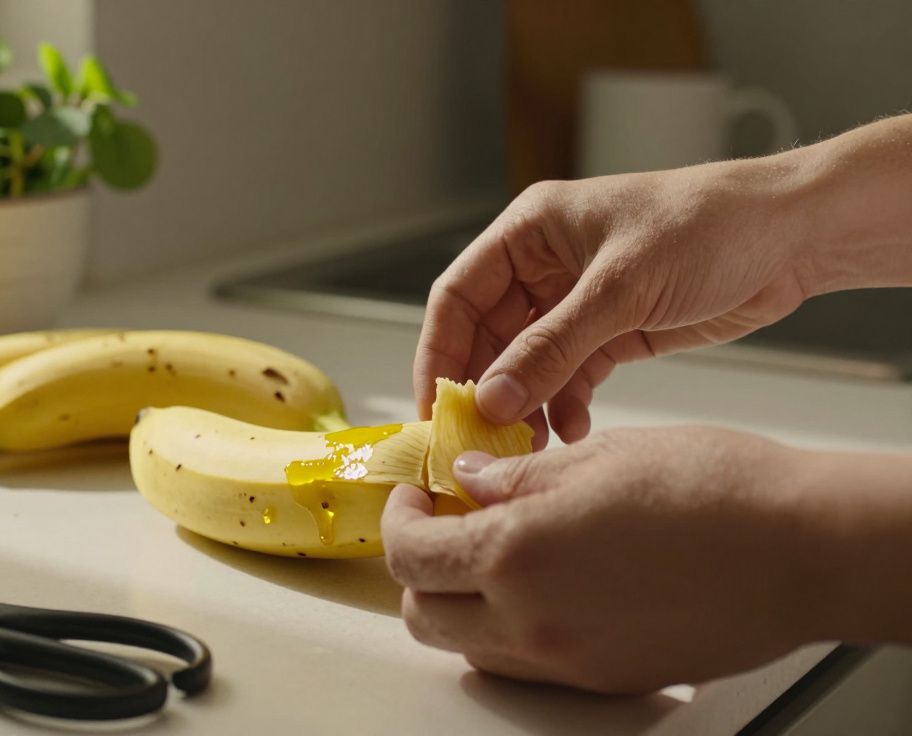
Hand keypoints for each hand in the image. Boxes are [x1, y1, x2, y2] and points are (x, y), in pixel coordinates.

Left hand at [381, 426, 837, 692]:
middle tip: (444, 520)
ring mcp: (567, 661)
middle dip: (418, 566)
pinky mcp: (604, 678)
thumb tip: (468, 478)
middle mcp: (530, 620)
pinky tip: (543, 582)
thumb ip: (515, 477)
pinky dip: (508, 627)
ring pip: (468, 646)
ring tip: (494, 549)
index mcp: (515, 554)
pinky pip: (524, 664)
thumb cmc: (714, 490)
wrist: (802, 549)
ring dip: (459, 601)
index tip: (417, 493)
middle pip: (423, 613)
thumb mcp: (596, 459)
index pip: (409, 554)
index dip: (399, 517)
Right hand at [416, 163, 811, 443]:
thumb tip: (491, 399)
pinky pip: (570, 377)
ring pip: (527, 363)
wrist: (792, 236)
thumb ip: (552, 348)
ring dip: (524, 404)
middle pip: (488, 336)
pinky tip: (574, 432)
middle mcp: (545, 266)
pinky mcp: (613, 333)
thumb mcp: (620, 289)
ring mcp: (577, 302)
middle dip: (483, 389)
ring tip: (527, 447)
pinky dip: (566, 406)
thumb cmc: (708, 227)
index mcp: (531, 232)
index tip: (433, 407)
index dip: (440, 352)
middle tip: (478, 441)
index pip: (458, 296)